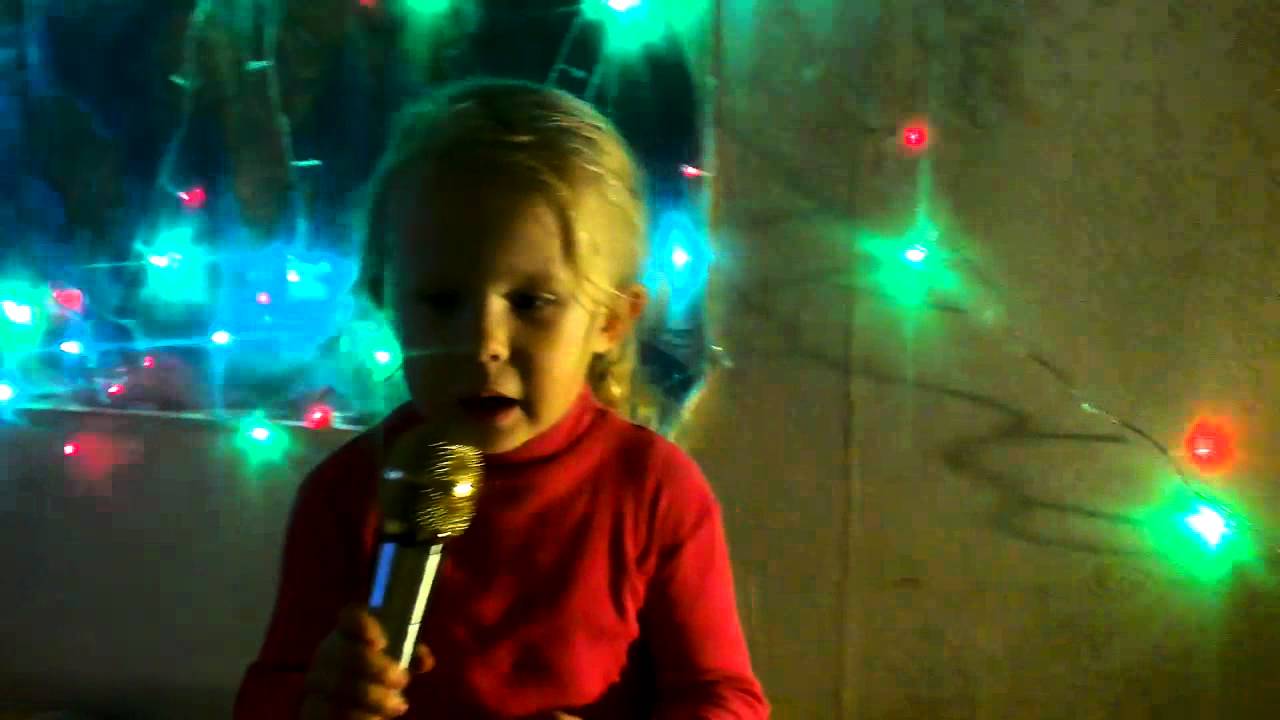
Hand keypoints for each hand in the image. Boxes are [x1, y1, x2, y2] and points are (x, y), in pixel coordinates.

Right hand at [302, 603, 435, 718]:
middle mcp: (327, 653)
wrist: (340, 703)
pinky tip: (375, 719)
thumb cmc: (374, 675)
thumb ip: (411, 654)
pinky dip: (359, 717)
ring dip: (376, 698)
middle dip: (380, 669)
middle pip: (349, 654)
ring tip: (398, 706)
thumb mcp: (393, 660)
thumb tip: (425, 661)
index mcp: (347, 633)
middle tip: (402, 680)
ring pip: (342, 688)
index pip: (350, 617)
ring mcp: (316, 682)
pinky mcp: (311, 709)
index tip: (381, 642)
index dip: (364, 626)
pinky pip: (332, 713)